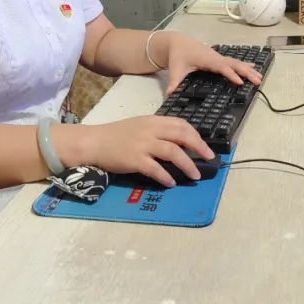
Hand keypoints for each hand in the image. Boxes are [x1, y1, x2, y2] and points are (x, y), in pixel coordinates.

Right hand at [77, 116, 213, 186]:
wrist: (94, 142)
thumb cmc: (116, 135)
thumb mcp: (139, 126)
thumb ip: (157, 131)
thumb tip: (179, 142)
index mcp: (153, 120)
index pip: (181, 124)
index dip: (195, 135)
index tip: (204, 146)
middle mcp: (150, 130)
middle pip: (181, 135)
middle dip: (199, 147)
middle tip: (209, 158)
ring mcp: (142, 144)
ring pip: (172, 152)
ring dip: (187, 165)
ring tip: (195, 175)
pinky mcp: (134, 159)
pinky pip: (155, 168)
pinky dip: (165, 176)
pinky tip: (171, 182)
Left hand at [155, 32, 262, 94]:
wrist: (178, 42)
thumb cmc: (178, 55)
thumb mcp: (175, 69)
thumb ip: (174, 82)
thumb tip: (170, 94)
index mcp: (207, 59)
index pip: (221, 67)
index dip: (231, 74)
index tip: (240, 82)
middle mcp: (215, 57)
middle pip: (234, 64)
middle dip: (246, 72)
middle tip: (257, 81)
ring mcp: (219, 57)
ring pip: (236, 63)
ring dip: (248, 70)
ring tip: (260, 78)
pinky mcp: (219, 58)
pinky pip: (234, 62)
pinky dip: (244, 65)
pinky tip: (253, 68)